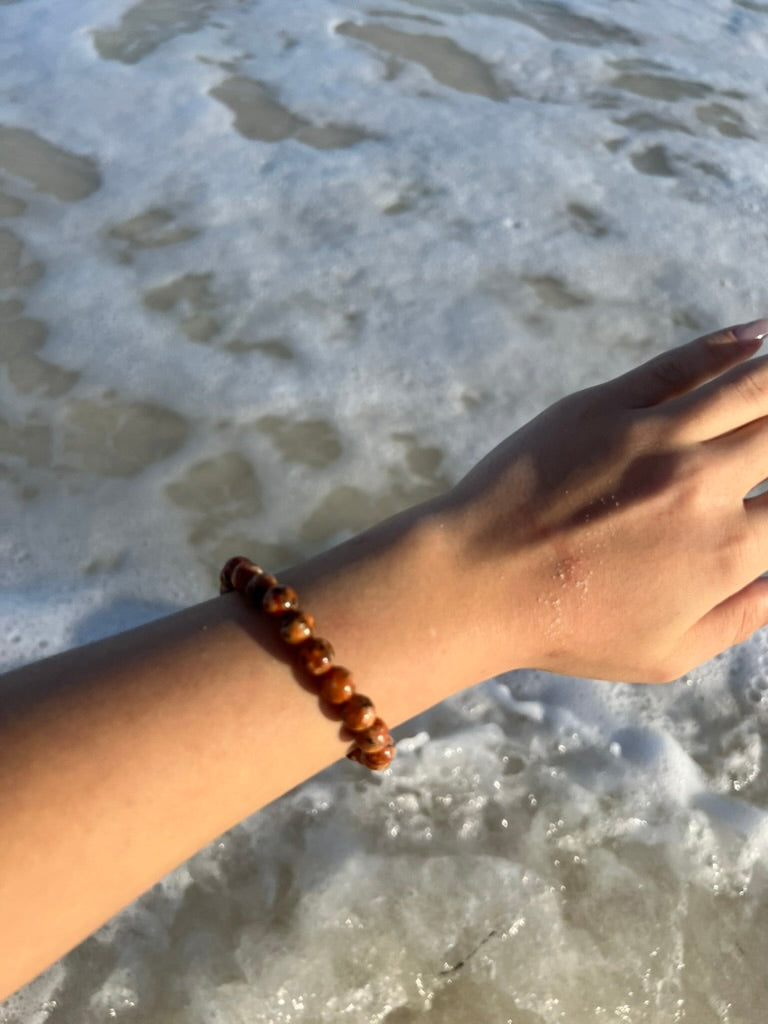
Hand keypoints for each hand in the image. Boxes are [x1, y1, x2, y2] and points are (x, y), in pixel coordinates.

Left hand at [439, 320, 767, 682]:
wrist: (474, 580)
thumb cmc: (567, 627)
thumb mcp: (666, 653)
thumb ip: (742, 617)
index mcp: (725, 552)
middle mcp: (703, 484)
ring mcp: (656, 436)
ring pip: (752, 386)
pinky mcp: (607, 405)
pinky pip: (683, 363)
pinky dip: (731, 344)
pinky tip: (757, 336)